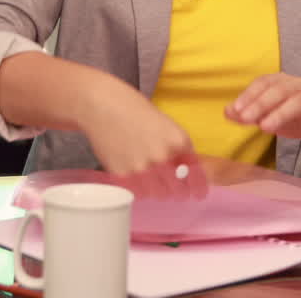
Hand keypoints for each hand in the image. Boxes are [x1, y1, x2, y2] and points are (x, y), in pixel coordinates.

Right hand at [80, 79, 207, 200]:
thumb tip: (187, 171)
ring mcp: (142, 168)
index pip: (196, 174)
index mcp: (178, 141)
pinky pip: (138, 192)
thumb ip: (177, 148)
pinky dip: (139, 188)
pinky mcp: (122, 176)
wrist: (102, 105)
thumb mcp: (165, 125)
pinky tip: (135, 175)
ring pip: (158, 194)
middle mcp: (163, 157)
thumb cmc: (134, 110)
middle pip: (178, 190)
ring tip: (151, 179)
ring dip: (158, 190)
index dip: (198, 187)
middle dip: (177, 190)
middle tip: (173, 188)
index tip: (198, 194)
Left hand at [225, 74, 300, 152]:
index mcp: (282, 82)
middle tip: (246, 118)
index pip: (263, 83)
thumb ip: (248, 113)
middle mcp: (298, 86)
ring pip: (298, 102)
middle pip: (279, 90)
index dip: (249, 95)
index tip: (237, 110)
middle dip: (260, 104)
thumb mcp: (270, 114)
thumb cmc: (296, 116)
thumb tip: (227, 112)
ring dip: (281, 113)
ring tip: (265, 127)